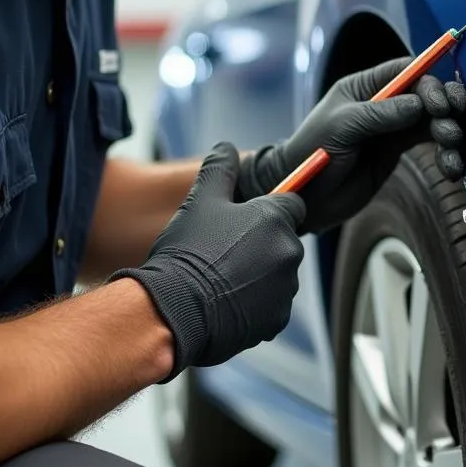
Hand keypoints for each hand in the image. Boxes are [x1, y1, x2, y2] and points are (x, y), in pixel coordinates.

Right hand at [109, 142, 305, 382]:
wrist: (173, 312)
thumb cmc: (187, 252)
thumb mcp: (200, 201)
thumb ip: (219, 169)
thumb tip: (226, 147)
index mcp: (275, 218)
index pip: (292, 203)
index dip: (269, 209)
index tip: (248, 218)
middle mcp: (289, 251)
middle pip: (283, 240)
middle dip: (261, 243)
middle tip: (224, 252)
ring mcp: (286, 287)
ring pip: (277, 274)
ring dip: (258, 274)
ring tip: (220, 279)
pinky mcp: (278, 319)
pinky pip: (270, 305)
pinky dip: (254, 304)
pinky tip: (225, 303)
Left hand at [236, 58, 465, 235]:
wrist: (304, 196)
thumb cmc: (312, 152)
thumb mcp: (343, 127)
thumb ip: (380, 114)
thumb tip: (419, 104)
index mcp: (364, 87)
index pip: (405, 71)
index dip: (428, 83)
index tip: (440, 104)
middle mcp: (382, 103)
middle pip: (425, 95)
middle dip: (445, 109)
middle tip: (451, 131)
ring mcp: (391, 127)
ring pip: (431, 121)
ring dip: (449, 134)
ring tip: (452, 154)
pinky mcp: (396, 151)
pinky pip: (428, 145)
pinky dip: (444, 154)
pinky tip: (451, 167)